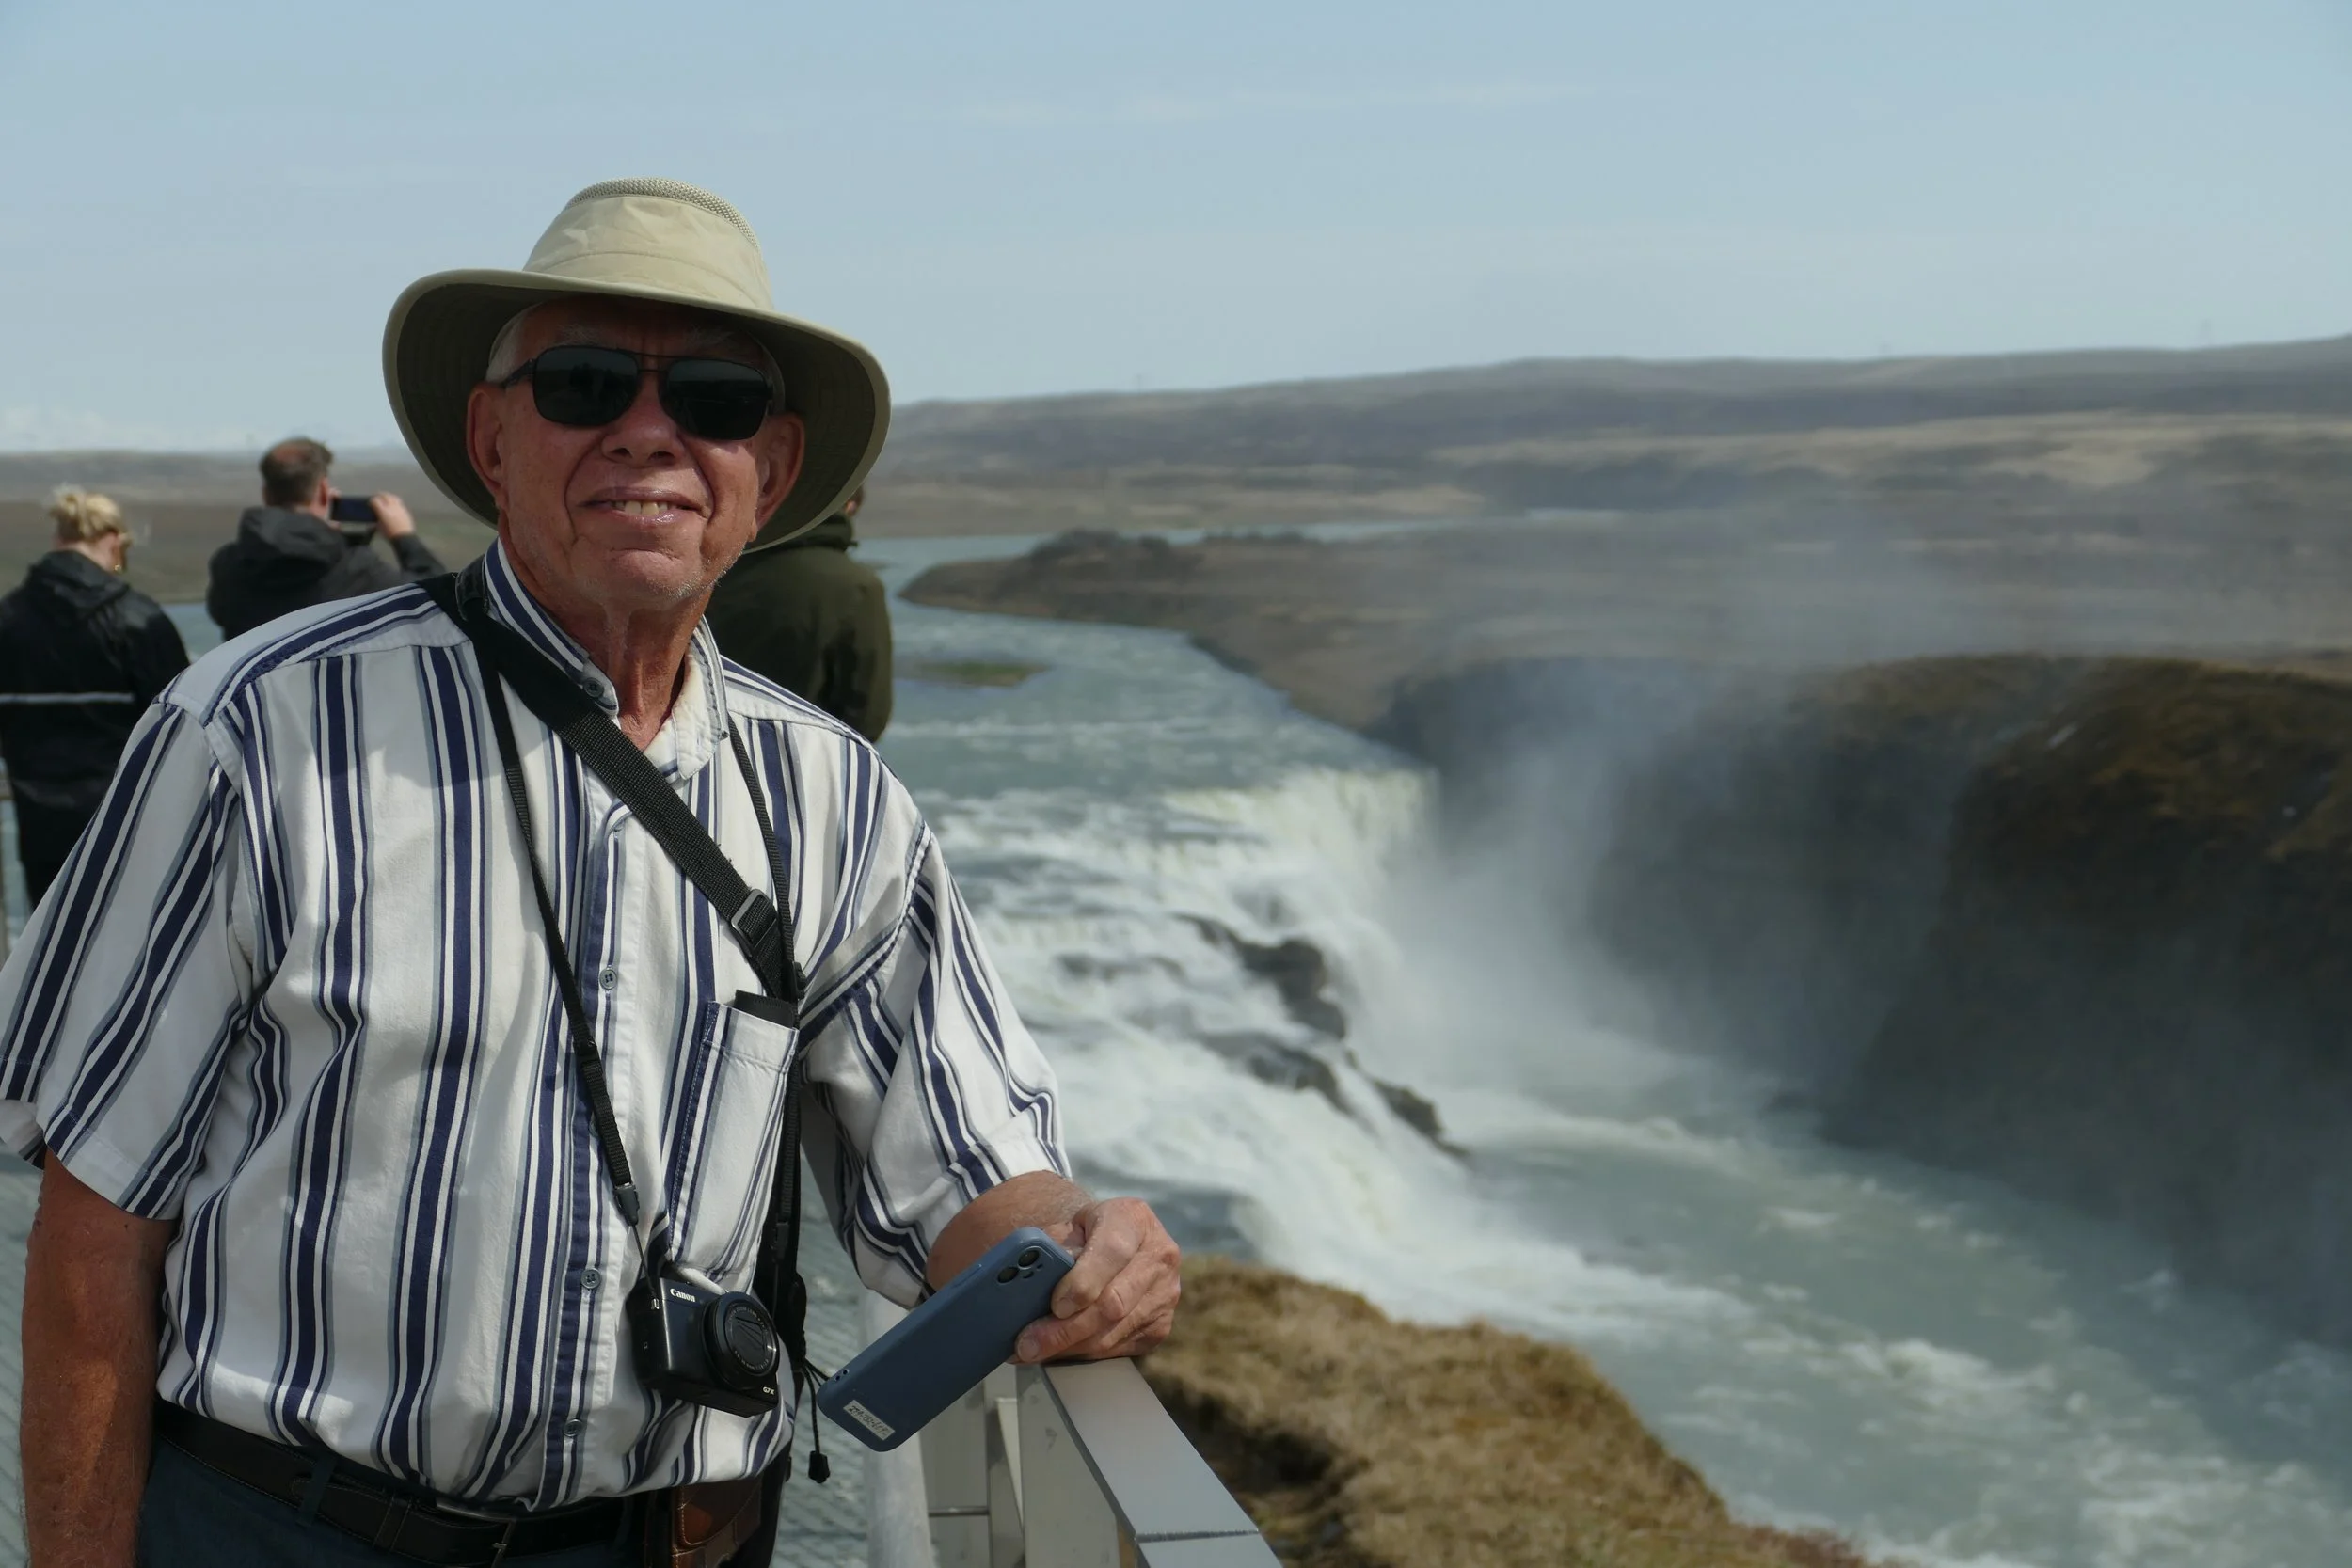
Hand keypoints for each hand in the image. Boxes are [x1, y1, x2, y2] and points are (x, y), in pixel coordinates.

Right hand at [372, 494, 415, 537]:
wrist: (404, 537)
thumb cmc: (389, 534)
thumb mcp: (379, 527)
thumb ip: (377, 519)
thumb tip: (376, 516)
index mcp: (383, 511)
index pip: (375, 500)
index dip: (372, 501)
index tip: (370, 503)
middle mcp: (391, 506)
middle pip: (385, 495)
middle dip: (380, 495)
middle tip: (377, 497)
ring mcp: (399, 507)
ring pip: (393, 497)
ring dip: (388, 496)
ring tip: (385, 498)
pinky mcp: (405, 510)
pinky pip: (399, 502)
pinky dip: (394, 501)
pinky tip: (393, 504)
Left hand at [1015, 1197, 1179, 1363]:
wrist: (1116, 1243)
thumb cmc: (1085, 1234)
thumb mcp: (1068, 1227)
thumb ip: (1052, 1249)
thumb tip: (1029, 1286)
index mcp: (1133, 1219)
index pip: (1112, 1252)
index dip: (1083, 1282)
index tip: (1055, 1305)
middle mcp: (1158, 1255)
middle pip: (1113, 1303)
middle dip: (1066, 1329)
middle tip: (1028, 1343)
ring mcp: (1164, 1294)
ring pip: (1113, 1332)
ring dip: (1069, 1347)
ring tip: (1033, 1350)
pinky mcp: (1161, 1325)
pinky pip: (1118, 1349)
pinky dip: (1083, 1353)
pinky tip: (1059, 1350)